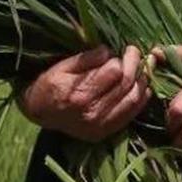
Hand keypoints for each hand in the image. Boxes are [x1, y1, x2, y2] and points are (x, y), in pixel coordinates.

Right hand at [20, 46, 149, 140]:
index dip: (120, 58)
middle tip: (134, 52)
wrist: (40, 113)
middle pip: (126, 85)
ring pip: (133, 99)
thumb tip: (108, 51)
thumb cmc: (50, 85)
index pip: (114, 71)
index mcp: (79, 95)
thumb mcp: (61, 66)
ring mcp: (100, 126)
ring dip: (142, 81)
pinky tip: (142, 86)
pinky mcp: (105, 132)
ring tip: (140, 67)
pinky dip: (141, 98)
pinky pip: (132, 114)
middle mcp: (92, 113)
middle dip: (135, 65)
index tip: (121, 50)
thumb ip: (86, 59)